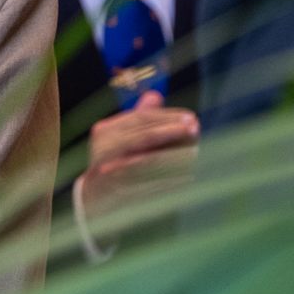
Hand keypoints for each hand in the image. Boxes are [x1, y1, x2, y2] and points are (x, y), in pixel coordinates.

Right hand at [76, 92, 200, 226]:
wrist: (96, 197)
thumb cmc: (114, 161)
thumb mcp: (122, 136)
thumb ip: (139, 117)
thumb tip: (155, 96)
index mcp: (104, 131)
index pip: (139, 118)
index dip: (166, 116)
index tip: (191, 117)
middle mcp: (102, 149)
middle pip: (143, 136)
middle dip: (173, 131)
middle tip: (196, 129)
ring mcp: (109, 173)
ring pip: (149, 160)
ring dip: (176, 155)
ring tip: (197, 152)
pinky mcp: (120, 194)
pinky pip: (151, 184)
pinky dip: (171, 179)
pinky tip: (188, 176)